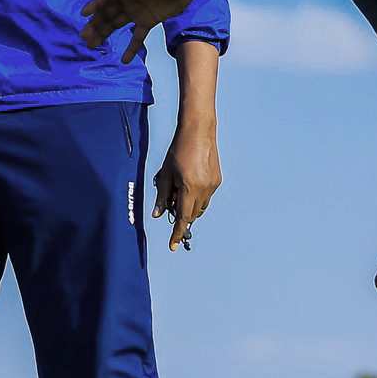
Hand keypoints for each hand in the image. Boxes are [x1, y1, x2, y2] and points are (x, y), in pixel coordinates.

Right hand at [81, 0, 196, 60]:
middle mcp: (128, 0)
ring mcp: (137, 12)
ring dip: (103, 34)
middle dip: (95, 25)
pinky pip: (137, 37)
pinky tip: (124, 60)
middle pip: (107, 14)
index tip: (84, 13)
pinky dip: (131, 48)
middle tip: (84, 37)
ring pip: (116, 25)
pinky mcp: (148, 22)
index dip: (96, 4)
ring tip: (91, 45)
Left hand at [153, 126, 220, 251]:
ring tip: (179, 187)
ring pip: (200, 207)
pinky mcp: (217, 180)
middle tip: (170, 200)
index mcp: (189, 187)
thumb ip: (162, 195)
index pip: (182, 218)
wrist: (198, 132)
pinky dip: (196, 196)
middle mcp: (204, 189)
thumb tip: (158, 214)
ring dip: (189, 206)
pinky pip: (206, 197)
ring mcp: (213, 185)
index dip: (177, 233)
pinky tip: (189, 181)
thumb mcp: (165, 173)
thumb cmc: (178, 150)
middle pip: (191, 214)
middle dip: (181, 214)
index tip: (173, 245)